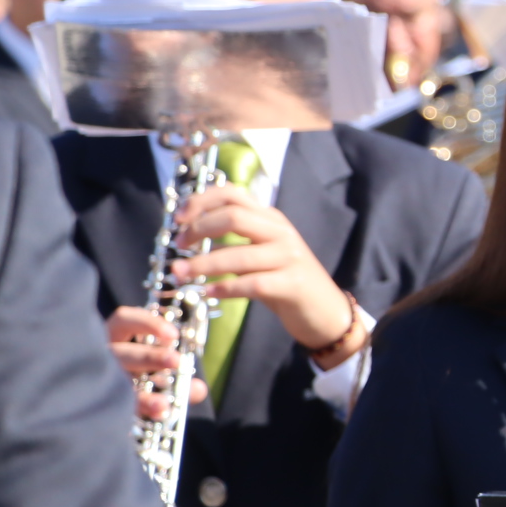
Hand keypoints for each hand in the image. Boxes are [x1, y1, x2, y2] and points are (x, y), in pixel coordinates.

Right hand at [107, 307, 209, 422]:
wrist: (112, 410)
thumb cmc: (139, 381)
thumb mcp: (163, 376)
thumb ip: (182, 382)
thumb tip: (199, 389)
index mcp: (116, 339)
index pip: (124, 320)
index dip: (148, 324)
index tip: (174, 335)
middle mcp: (104, 358)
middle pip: (122, 353)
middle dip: (150, 357)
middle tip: (177, 362)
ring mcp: (98, 382)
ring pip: (116, 386)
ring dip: (143, 396)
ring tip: (164, 405)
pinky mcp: (101, 405)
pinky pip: (116, 410)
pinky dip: (140, 412)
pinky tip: (157, 417)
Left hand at [169, 186, 360, 359]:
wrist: (327, 312)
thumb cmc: (287, 283)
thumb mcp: (262, 254)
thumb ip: (236, 243)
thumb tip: (195, 238)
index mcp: (271, 219)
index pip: (233, 194)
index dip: (202, 201)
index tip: (178, 218)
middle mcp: (281, 233)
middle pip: (234, 216)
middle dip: (199, 229)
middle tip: (179, 246)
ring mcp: (289, 258)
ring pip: (240, 254)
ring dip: (204, 264)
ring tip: (180, 274)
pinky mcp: (293, 285)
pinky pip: (253, 284)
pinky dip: (226, 287)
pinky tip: (208, 292)